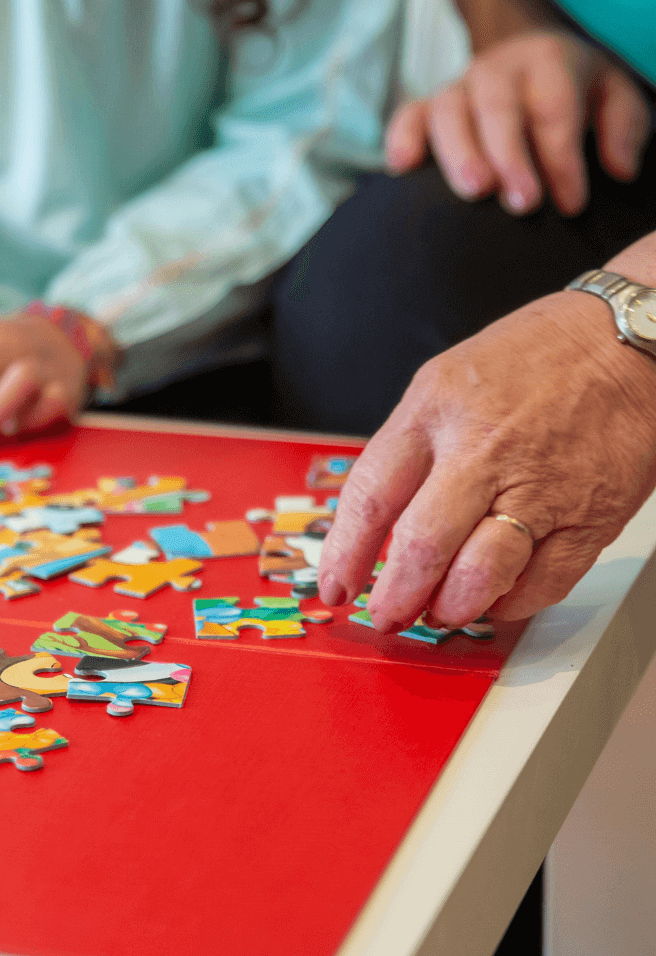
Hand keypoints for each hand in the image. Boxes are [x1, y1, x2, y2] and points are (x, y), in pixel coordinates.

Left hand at [317, 290, 655, 629]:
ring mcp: (539, 487)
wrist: (623, 341)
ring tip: (438, 613)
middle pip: (422, 544)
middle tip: (385, 614)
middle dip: (395, 595)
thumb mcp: (443, 383)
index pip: (372, 497)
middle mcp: (481, 451)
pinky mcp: (590, 516)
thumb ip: (409, 450)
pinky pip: (543, 583)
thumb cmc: (530, 360)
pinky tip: (495, 600)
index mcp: (434, 413)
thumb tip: (375, 523)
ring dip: (451, 608)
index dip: (345, 552)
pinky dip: (511, 604)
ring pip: (481, 573)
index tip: (333, 584)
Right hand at [387, 31, 650, 215]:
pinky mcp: (426, 107)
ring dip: (460, 153)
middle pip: (498, 109)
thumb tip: (619, 169)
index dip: (562, 159)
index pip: (554, 109)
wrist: (532, 65)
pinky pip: (407, 116)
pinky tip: (403, 167)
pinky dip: (402, 138)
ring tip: (474, 191)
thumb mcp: (615, 98)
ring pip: (449, 112)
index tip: (571, 205)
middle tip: (523, 203)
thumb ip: (625, 128)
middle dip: (511, 157)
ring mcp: (457, 87)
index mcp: (548, 60)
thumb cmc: (576, 93)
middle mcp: (497, 68)